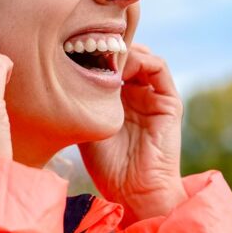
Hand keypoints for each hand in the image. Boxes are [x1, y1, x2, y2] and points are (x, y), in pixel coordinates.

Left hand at [79, 43, 186, 221]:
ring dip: (123, 50)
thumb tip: (62, 70)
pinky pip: (159, 67)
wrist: (134, 191)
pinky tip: (122, 63)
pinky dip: (142, 58)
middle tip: (88, 41)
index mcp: (117, 100)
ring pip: (141, 56)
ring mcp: (154, 96)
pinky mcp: (169, 101)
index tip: (73, 46)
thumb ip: (81, 98)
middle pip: (125, 56)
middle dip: (107, 45)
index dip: (93, 52)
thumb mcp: (86, 125)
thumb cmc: (106, 167)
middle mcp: (137, 95)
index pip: (108, 65)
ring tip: (104, 52)